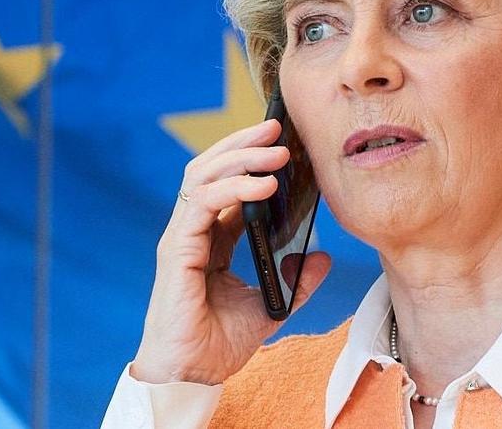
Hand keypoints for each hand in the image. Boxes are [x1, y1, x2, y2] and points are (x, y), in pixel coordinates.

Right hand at [130, 118, 331, 384]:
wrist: (194, 373)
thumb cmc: (219, 341)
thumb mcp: (273, 305)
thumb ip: (297, 279)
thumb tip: (323, 255)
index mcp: (213, 238)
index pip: (227, 183)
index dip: (253, 159)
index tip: (287, 144)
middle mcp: (195, 230)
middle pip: (212, 168)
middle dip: (244, 144)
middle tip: (279, 128)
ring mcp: (183, 237)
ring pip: (203, 176)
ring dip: (241, 157)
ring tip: (278, 153)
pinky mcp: (178, 249)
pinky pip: (203, 203)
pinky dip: (234, 189)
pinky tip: (264, 187)